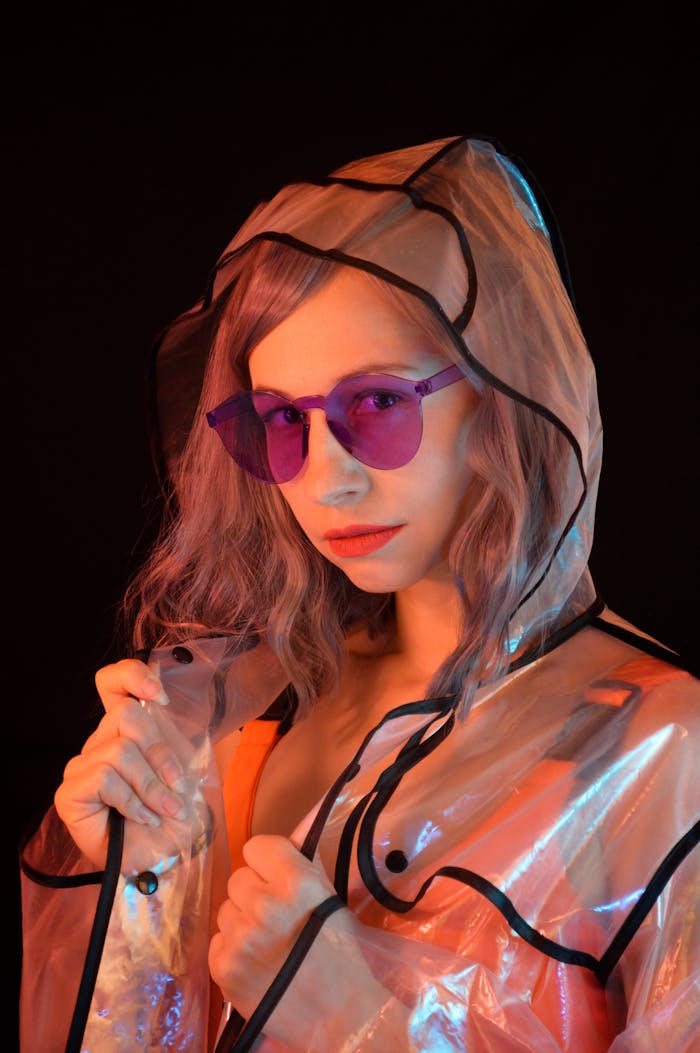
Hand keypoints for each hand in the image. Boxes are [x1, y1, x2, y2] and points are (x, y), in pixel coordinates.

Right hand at [54, 658, 190, 867]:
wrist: (162, 858)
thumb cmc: (172, 815)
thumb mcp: (183, 768)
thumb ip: (174, 735)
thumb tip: (165, 703)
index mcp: (124, 730)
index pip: (111, 683)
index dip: (132, 677)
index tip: (161, 698)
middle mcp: (100, 742)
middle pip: (124, 715)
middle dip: (160, 752)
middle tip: (176, 785)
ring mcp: (82, 767)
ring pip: (119, 750)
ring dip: (151, 785)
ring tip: (163, 810)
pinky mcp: (70, 793)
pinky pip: (104, 778)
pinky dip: (131, 800)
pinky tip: (141, 817)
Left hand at [209, 836, 387, 1046]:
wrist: (337, 1014)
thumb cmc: (339, 952)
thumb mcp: (328, 897)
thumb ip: (300, 866)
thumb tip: (280, 844)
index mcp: (295, 882)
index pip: (257, 846)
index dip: (267, 862)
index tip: (276, 877)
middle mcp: (264, 905)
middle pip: (237, 878)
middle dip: (254, 893)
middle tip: (274, 916)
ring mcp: (241, 938)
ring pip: (226, 909)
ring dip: (242, 921)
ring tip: (266, 943)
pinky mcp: (223, 967)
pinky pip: (217, 939)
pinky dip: (233, 949)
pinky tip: (255, 962)